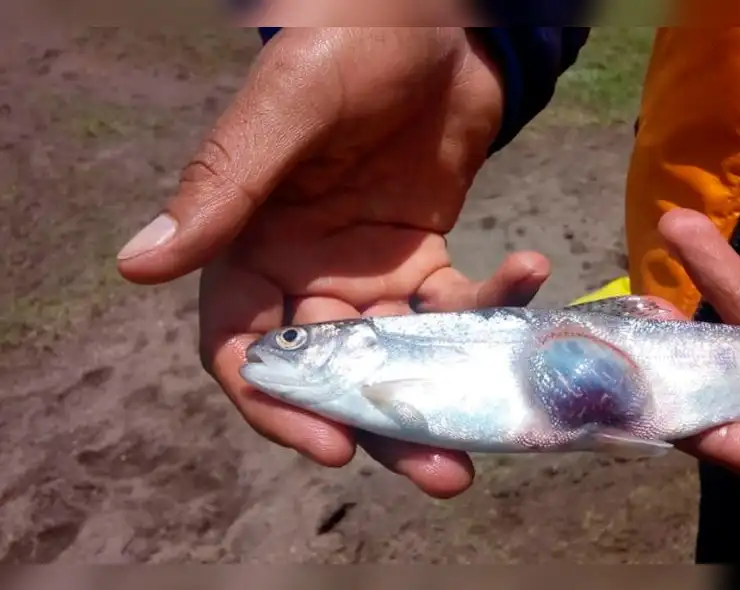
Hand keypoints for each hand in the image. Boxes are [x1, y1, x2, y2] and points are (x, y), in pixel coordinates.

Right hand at [115, 28, 549, 497]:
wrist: (438, 17)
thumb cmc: (351, 40)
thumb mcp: (290, 108)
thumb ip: (226, 186)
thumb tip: (137, 264)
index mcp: (252, 242)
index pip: (246, 348)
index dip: (280, 404)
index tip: (332, 444)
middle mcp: (304, 272)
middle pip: (334, 374)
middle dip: (385, 425)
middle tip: (444, 473)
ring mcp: (369, 270)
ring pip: (399, 357)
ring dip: (445, 391)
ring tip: (499, 424)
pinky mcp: (425, 256)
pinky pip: (457, 303)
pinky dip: (494, 303)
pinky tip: (529, 270)